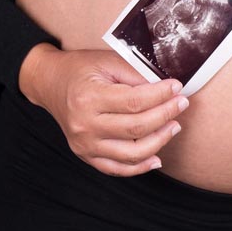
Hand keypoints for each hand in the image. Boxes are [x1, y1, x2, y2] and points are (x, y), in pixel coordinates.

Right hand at [20, 44, 188, 176]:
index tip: (177, 87)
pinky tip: (157, 157)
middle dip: (166, 115)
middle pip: (136, 128)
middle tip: (182, 103)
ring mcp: (85, 144)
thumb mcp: (107, 61)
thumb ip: (136, 74)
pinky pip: (117, 168)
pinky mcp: (86, 155)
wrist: (50, 83)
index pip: (135, 102)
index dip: (161, 96)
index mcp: (89, 98)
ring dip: (160, 141)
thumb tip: (165, 87)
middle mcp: (85, 125)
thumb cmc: (80, 69)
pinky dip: (139, 167)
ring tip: (174, 126)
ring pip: (132, 153)